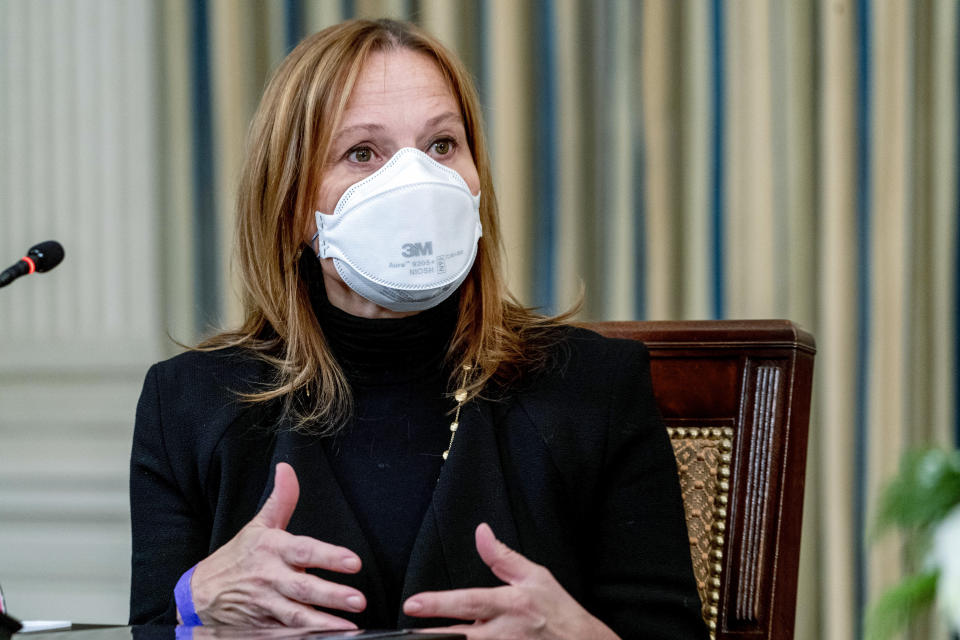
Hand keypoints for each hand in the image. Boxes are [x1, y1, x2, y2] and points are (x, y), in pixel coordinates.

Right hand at [186, 463, 366, 627]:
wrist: (200, 594)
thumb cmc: (237, 558)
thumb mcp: (258, 526)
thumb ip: (281, 499)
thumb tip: (287, 469)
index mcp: (272, 550)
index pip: (304, 551)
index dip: (329, 556)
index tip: (353, 562)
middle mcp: (270, 578)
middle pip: (303, 588)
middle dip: (332, 595)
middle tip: (358, 599)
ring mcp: (266, 606)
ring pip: (297, 617)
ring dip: (323, 622)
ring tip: (348, 627)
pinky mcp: (263, 628)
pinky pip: (287, 634)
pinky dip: (306, 637)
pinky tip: (326, 638)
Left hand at [402, 523, 619, 639]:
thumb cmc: (559, 612)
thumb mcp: (535, 576)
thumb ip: (503, 557)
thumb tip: (481, 532)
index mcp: (511, 604)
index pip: (468, 602)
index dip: (438, 604)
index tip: (413, 603)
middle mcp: (506, 632)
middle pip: (460, 636)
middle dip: (431, 636)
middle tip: (405, 633)